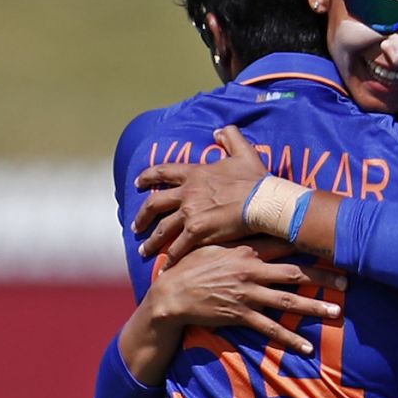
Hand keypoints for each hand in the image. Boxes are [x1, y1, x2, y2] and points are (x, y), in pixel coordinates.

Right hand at [121, 242, 344, 384]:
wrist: (171, 293)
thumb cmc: (191, 266)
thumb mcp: (213, 243)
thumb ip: (237, 236)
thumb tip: (254, 225)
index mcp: (246, 248)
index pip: (284, 243)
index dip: (308, 243)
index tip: (330, 243)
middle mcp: (251, 270)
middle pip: (295, 272)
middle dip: (323, 277)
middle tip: (347, 281)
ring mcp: (247, 293)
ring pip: (288, 300)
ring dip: (314, 307)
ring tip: (337, 312)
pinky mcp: (240, 315)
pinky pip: (270, 329)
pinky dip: (289, 339)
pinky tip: (307, 347)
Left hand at [133, 126, 267, 263]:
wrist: (263, 201)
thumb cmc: (256, 179)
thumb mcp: (244, 151)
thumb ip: (230, 137)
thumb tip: (219, 130)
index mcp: (195, 174)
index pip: (164, 173)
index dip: (148, 177)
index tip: (138, 183)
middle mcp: (187, 193)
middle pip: (155, 204)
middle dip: (142, 215)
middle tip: (135, 225)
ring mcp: (190, 214)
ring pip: (162, 229)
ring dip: (151, 241)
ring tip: (143, 250)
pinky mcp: (197, 232)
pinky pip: (178, 248)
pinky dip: (170, 259)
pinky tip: (164, 268)